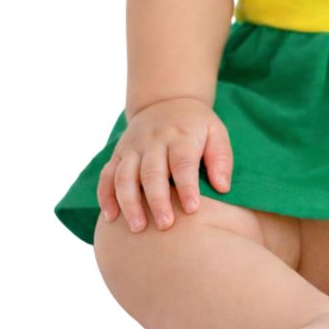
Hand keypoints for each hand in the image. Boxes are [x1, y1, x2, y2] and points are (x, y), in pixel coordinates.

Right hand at [96, 97, 233, 231]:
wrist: (167, 101)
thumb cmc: (196, 126)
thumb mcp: (216, 132)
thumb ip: (221, 158)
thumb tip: (222, 187)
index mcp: (181, 136)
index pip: (182, 162)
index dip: (187, 186)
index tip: (192, 209)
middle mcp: (154, 141)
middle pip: (152, 172)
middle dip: (157, 200)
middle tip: (165, 225)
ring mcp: (133, 147)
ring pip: (125, 176)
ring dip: (129, 202)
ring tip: (137, 228)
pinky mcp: (118, 154)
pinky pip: (107, 175)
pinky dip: (106, 196)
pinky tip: (110, 217)